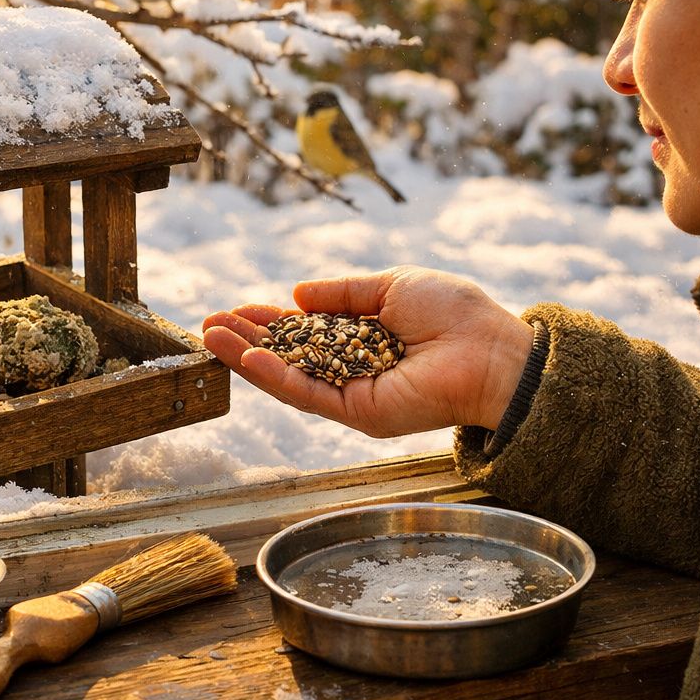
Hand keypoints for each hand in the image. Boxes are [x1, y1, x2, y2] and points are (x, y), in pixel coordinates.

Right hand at [202, 266, 534, 437]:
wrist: (489, 352)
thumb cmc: (454, 314)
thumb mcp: (391, 286)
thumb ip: (343, 291)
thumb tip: (297, 292)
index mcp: (363, 337)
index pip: (305, 330)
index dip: (269, 319)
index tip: (236, 309)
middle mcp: (354, 368)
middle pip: (288, 356)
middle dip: (247, 340)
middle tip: (209, 324)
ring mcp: (353, 393)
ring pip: (289, 377)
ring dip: (248, 358)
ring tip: (211, 338)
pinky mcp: (358, 413)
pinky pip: (309, 395)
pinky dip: (276, 378)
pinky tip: (248, 358)